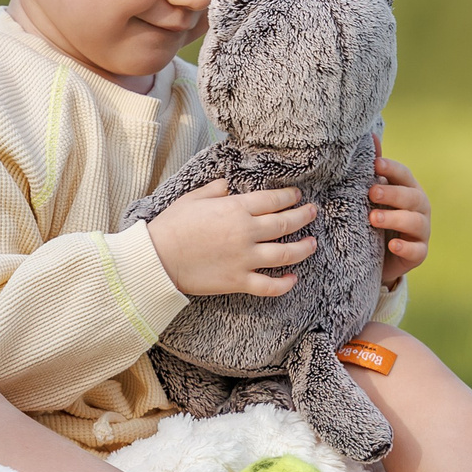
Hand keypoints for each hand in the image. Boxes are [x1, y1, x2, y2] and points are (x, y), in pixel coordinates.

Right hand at [145, 179, 316, 297]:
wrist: (158, 258)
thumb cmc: (172, 225)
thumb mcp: (194, 198)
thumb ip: (215, 189)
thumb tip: (228, 185)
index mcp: (236, 208)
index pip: (273, 200)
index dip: (289, 197)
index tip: (297, 196)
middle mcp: (246, 232)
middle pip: (286, 223)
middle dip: (304, 216)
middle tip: (313, 212)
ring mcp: (245, 258)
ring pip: (285, 254)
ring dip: (303, 249)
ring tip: (312, 244)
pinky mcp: (238, 280)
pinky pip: (268, 286)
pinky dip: (284, 284)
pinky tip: (293, 279)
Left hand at [368, 135, 430, 289]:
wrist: (382, 255)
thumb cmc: (381, 215)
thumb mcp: (376, 194)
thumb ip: (376, 169)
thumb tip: (370, 136)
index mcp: (409, 189)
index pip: (404, 175)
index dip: (392, 169)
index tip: (375, 165)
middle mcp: (420, 208)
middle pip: (411, 197)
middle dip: (392, 193)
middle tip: (371, 192)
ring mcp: (422, 231)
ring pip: (415, 222)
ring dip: (394, 219)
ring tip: (372, 218)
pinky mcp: (419, 253)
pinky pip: (416, 250)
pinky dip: (405, 247)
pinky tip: (391, 245)